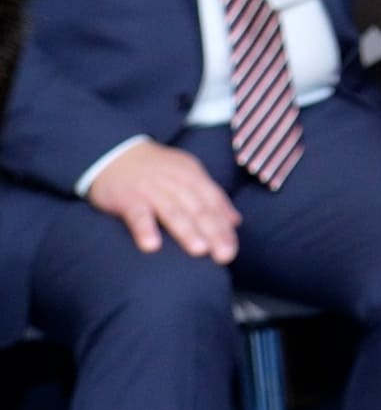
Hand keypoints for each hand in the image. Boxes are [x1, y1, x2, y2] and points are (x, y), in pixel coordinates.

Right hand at [88, 142, 240, 260]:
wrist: (115, 153)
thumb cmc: (158, 171)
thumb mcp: (189, 176)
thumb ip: (211, 198)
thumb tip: (235, 221)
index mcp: (193, 177)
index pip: (214, 203)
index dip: (224, 227)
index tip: (232, 249)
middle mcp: (175, 182)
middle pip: (198, 209)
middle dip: (213, 233)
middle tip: (224, 255)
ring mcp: (151, 189)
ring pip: (172, 212)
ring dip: (186, 231)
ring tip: (199, 250)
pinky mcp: (127, 197)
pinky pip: (137, 214)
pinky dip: (145, 229)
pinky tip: (151, 246)